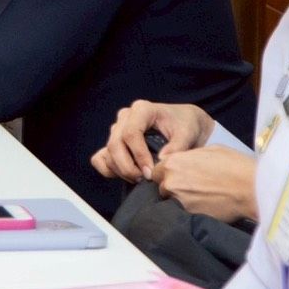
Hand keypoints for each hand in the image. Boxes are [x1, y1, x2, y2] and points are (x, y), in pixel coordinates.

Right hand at [89, 101, 214, 182]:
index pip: (131, 133)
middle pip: (115, 144)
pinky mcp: (115, 142)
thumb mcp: (188, 133)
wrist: (184, 125)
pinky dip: (108, 170)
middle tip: (145, 179)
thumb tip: (160, 161)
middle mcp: (125, 116)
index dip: (139, 155)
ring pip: (108, 152)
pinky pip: (100, 158)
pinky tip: (126, 176)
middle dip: (128, 167)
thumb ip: (177, 146)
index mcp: (142, 109)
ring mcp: (117, 129)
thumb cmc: (186, 126)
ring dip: (121, 170)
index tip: (151, 172)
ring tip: (141, 179)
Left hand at [150, 146, 258, 222]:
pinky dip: (191, 209)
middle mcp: (171, 182)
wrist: (249, 187)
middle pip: (162, 186)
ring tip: (199, 196)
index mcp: (173, 163)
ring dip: (180, 199)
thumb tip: (184, 163)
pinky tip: (204, 204)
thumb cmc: (233, 165)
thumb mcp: (208, 150)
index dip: (166, 173)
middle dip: (172, 186)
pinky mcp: (189, 216)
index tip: (176, 175)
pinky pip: (183, 212)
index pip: (156, 170)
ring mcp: (179, 201)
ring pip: (171, 201)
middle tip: (190, 186)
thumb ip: (189, 157)